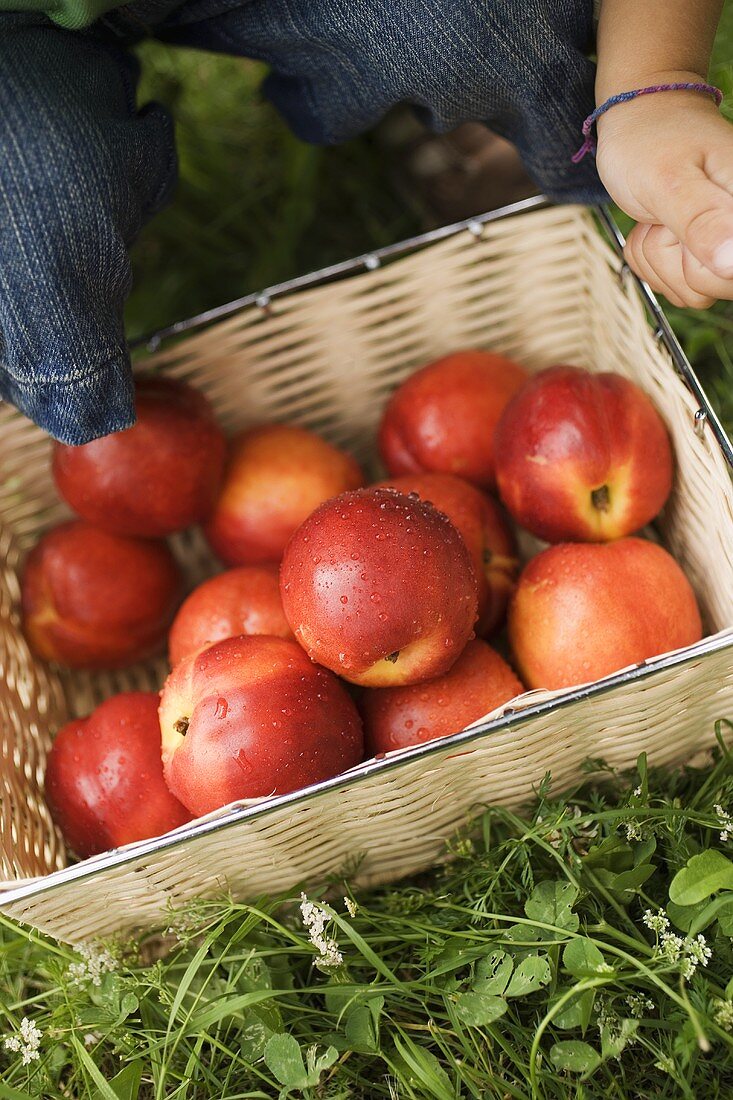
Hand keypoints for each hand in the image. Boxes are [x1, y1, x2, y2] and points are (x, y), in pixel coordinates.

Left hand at [596, 76, 732, 307]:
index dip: (703, 264)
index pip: (732, 273)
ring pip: (692, 292)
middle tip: (666, 218)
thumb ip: (702, 222)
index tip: (685, 227)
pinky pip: (677, 287)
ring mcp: (725, 245)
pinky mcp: (704, 255)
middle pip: (715, 288)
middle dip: (675, 260)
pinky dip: (655, 262)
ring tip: (660, 218)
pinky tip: (658, 227)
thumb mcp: (669, 181)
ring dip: (660, 260)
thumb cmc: (652, 140)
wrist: (638, 121)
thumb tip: (732, 266)